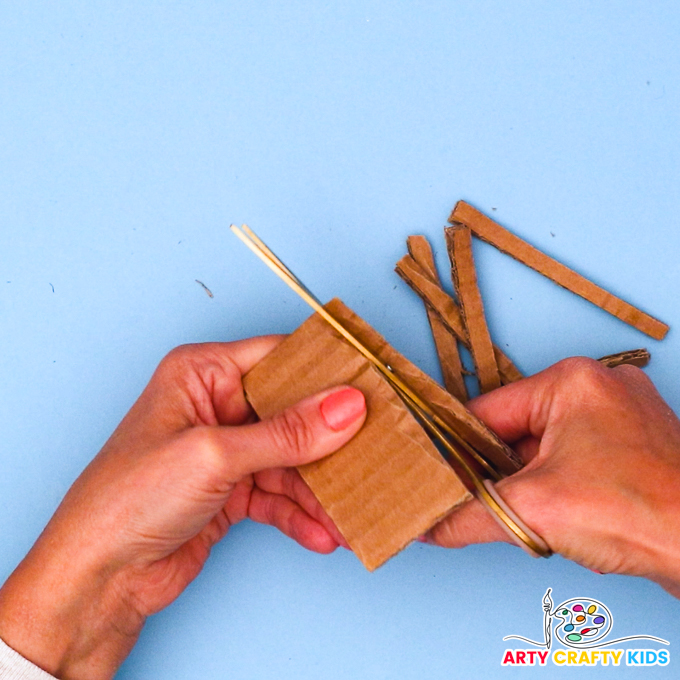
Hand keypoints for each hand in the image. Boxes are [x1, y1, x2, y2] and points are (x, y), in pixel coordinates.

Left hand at [0, 338, 365, 678]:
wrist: (98, 578)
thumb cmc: (128, 498)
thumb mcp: (215, 455)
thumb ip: (287, 433)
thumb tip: (345, 406)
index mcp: (202, 373)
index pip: (279, 357)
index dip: (326, 370)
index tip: (371, 384)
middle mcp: (216, 405)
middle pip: (292, 411)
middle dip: (330, 438)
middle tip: (374, 451)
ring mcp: (226, 449)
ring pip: (291, 458)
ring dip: (320, 489)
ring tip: (351, 512)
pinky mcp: (231, 490)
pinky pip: (279, 495)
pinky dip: (300, 514)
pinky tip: (323, 534)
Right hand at [426, 357, 679, 597]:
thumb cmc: (643, 511)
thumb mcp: (534, 510)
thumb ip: (469, 515)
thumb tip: (430, 525)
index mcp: (571, 381)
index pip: (488, 412)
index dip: (457, 448)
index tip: (436, 475)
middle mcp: (598, 388)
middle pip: (517, 432)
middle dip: (500, 474)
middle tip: (482, 504)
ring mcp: (621, 416)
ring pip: (545, 450)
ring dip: (531, 486)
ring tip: (534, 517)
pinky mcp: (635, 446)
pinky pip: (575, 461)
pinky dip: (560, 490)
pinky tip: (565, 519)